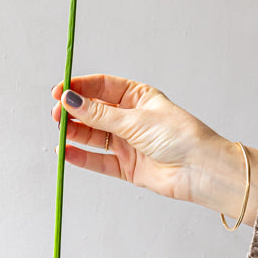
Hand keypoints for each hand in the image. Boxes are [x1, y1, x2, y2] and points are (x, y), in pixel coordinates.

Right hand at [50, 74, 257, 226]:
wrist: (201, 170)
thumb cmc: (180, 136)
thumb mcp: (136, 120)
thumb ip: (100, 115)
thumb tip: (72, 100)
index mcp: (138, 97)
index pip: (102, 87)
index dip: (79, 88)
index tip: (59, 91)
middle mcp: (132, 118)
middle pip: (94, 112)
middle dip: (74, 111)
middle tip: (56, 114)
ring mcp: (128, 143)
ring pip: (94, 135)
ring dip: (75, 133)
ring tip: (61, 132)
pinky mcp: (127, 166)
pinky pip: (99, 160)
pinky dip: (82, 157)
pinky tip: (67, 152)